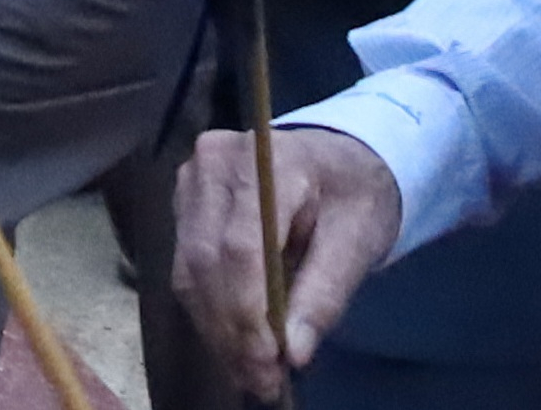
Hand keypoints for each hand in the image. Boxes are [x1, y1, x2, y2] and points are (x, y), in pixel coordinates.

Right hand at [174, 120, 401, 397]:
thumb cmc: (352, 196)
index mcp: (266, 162)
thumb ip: (324, 293)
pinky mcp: (182, 201)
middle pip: (206, 258)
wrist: (334, 158)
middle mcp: (212, 162)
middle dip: (231, 329)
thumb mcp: (357, 242)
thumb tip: (295, 354)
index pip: (240, 245)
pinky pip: (184, 264)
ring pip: (187, 266)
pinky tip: (234, 342)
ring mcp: (190, 179)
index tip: (270, 361)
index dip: (248, 309)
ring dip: (215, 327)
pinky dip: (208, 310)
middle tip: (262, 382)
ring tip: (250, 373)